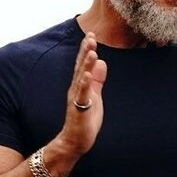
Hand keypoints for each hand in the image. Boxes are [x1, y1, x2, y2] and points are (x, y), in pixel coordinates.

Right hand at [59, 32, 106, 156]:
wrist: (75, 142)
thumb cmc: (85, 120)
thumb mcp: (95, 97)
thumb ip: (97, 80)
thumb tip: (102, 62)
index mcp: (80, 86)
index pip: (83, 65)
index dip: (87, 50)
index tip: (91, 35)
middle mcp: (76, 90)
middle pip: (81, 68)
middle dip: (86, 51)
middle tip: (91, 36)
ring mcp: (77, 99)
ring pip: (82, 79)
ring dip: (86, 65)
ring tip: (92, 51)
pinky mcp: (80, 110)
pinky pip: (82, 96)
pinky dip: (85, 85)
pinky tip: (88, 76)